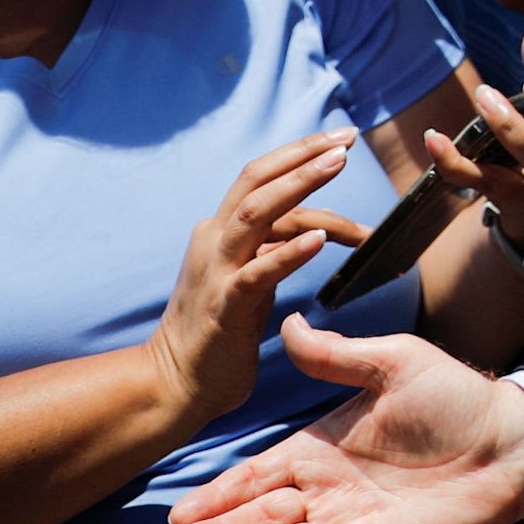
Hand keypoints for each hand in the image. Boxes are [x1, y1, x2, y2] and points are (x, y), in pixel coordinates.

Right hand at [145, 133, 363, 429]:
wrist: (176, 384)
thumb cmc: (218, 331)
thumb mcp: (247, 278)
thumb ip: (269, 248)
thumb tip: (310, 228)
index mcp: (220, 230)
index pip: (261, 177)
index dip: (299, 154)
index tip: (340, 140)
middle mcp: (214, 240)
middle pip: (257, 180)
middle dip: (302, 155)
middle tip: (347, 141)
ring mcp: (216, 271)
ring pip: (256, 212)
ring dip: (298, 185)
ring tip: (337, 166)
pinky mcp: (224, 306)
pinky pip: (258, 272)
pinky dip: (289, 252)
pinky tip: (319, 242)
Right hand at [163, 331, 523, 523]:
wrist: (511, 437)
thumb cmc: (455, 398)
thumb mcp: (391, 363)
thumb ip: (336, 357)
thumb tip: (289, 323)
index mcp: (321, 450)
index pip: (257, 477)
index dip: (220, 495)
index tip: (179, 513)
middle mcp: (329, 493)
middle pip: (261, 518)